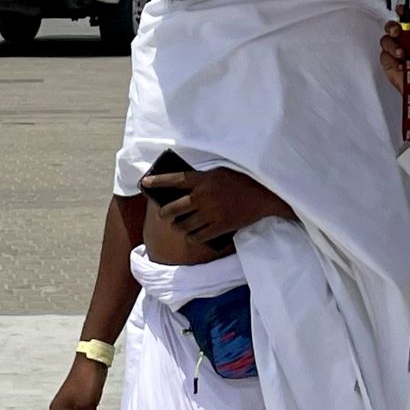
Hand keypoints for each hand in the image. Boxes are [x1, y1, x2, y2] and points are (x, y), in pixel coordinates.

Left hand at [140, 167, 291, 241]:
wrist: (265, 196)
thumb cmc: (244, 180)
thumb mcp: (221, 172)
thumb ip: (203, 179)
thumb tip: (184, 187)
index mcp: (204, 179)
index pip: (174, 180)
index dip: (157, 181)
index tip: (144, 183)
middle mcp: (204, 196)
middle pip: (173, 209)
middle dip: (165, 214)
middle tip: (165, 215)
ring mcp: (211, 213)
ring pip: (184, 225)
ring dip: (180, 226)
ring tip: (181, 225)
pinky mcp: (220, 227)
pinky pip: (197, 236)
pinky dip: (193, 236)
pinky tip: (195, 234)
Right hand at [381, 11, 409, 134]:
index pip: (407, 20)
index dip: (402, 13)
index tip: (400, 8)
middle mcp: (404, 41)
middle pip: (392, 26)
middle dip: (393, 27)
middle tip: (397, 31)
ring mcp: (394, 50)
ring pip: (386, 40)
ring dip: (394, 47)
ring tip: (403, 55)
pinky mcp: (387, 61)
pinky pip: (383, 54)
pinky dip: (391, 59)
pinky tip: (400, 65)